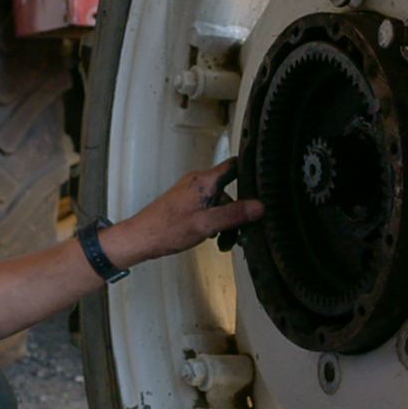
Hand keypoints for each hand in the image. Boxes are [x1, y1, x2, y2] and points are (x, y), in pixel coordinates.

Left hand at [114, 158, 264, 264]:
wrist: (141, 238)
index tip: (266, 178)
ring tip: (224, 242)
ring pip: (219, 203)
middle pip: (229, 190)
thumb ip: (234, 214)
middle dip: (237, 211)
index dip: (251, 168)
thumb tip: (260, 206)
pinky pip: (208, 209)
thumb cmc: (168, 229)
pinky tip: (213, 239)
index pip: (234, 165)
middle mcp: (198, 182)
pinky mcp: (185, 204)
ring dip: (225, 222)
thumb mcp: (207, 224)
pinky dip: (214, 223)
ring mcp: (191, 193)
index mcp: (204, 181)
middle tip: (242, 232)